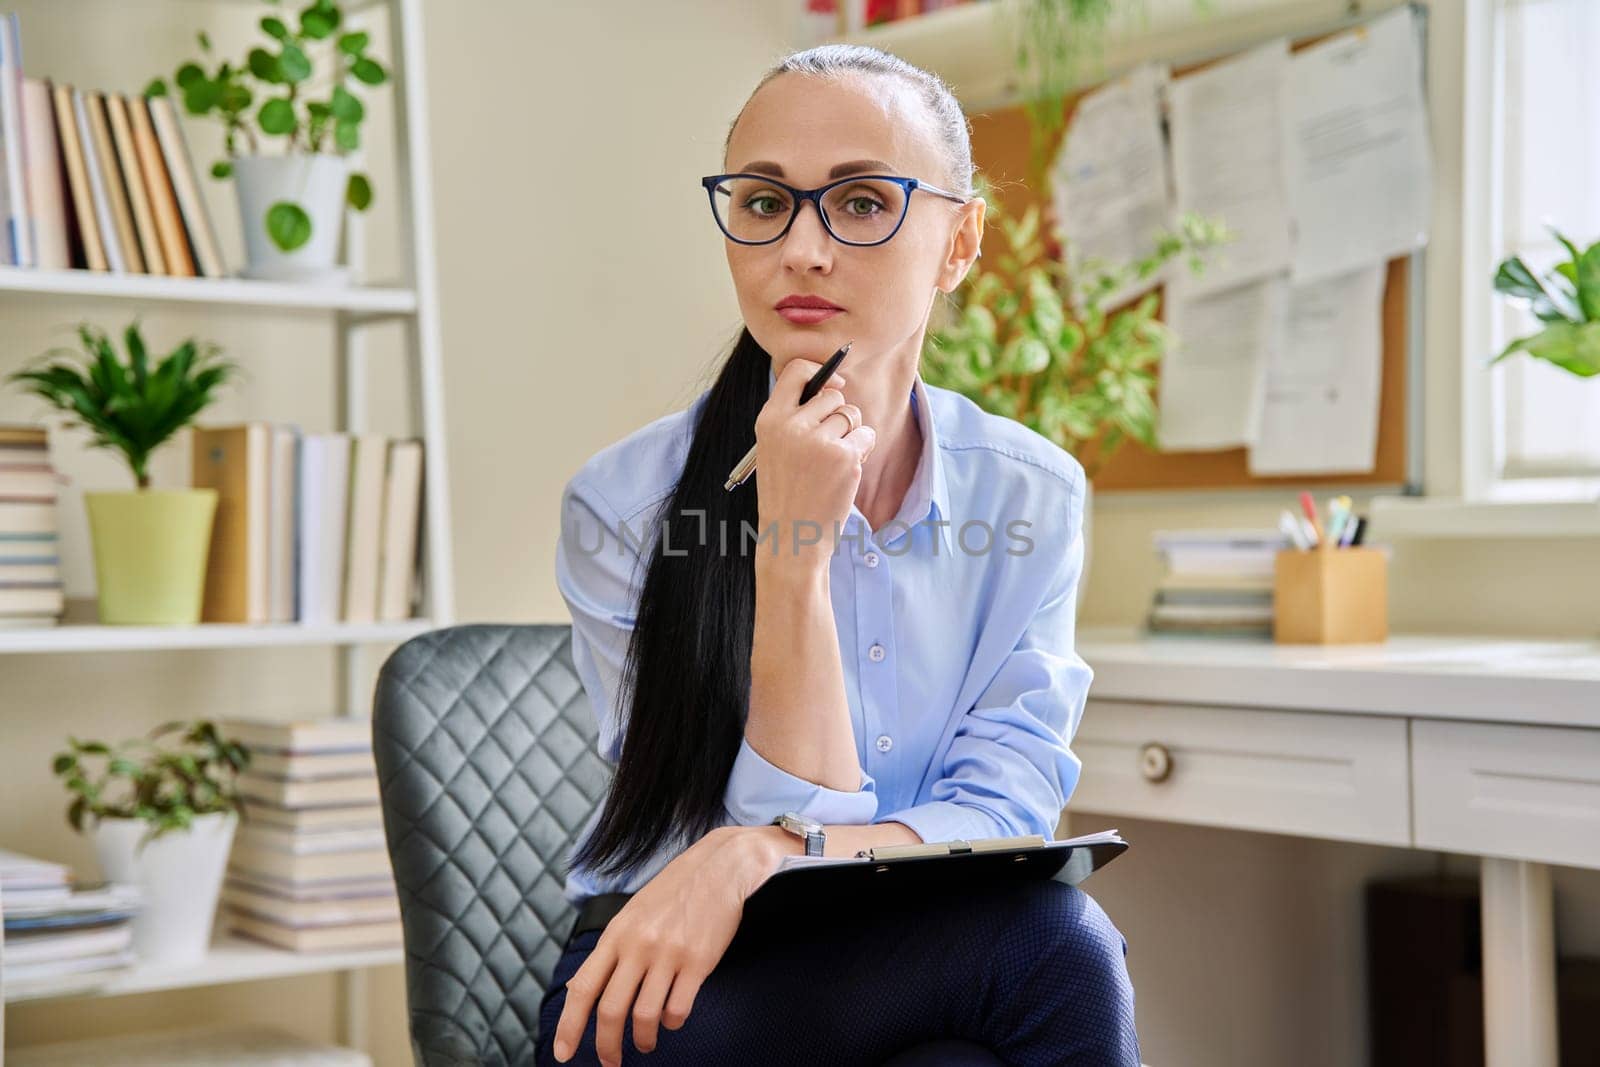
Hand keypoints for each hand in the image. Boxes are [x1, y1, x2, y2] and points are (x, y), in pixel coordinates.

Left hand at [551, 826, 780, 1064]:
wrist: (720, 866)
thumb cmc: (675, 891)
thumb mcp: (632, 914)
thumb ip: (609, 951)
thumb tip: (577, 989)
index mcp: (617, 933)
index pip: (583, 987)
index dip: (569, 1026)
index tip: (564, 1053)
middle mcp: (638, 945)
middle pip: (611, 1010)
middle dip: (606, 1046)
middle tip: (610, 1063)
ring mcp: (669, 954)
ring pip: (644, 1016)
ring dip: (643, 1040)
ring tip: (646, 1044)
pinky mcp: (698, 962)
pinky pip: (678, 1009)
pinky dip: (672, 1023)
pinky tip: (672, 1020)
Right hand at [754, 357, 876, 570]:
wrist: (791, 537)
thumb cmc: (786, 492)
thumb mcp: (774, 448)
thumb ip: (795, 416)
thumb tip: (835, 386)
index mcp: (769, 420)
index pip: (796, 371)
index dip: (820, 372)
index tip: (833, 385)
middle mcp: (792, 426)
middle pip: (833, 396)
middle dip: (839, 415)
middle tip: (827, 445)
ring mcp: (820, 442)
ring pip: (852, 415)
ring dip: (851, 434)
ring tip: (833, 462)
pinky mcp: (844, 457)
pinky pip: (866, 435)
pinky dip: (863, 450)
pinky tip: (844, 472)